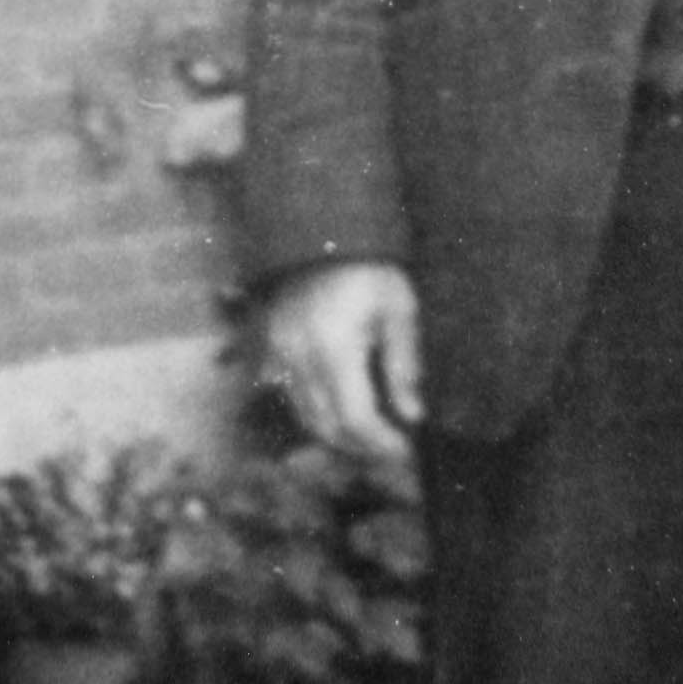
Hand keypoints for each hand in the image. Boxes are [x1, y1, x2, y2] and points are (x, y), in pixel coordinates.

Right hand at [259, 262, 422, 461]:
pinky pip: (294, 400)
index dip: (382, 442)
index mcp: (334, 345)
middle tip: (395, 448)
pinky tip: (346, 412)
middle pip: (328, 427)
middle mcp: (298, 356)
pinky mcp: (270, 352)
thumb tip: (412, 416)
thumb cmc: (369, 270)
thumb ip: (404, 363)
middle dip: (363, 446)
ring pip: (308, 419)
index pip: (355, 417)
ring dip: (342, 436)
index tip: (407, 449)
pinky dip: (320, 416)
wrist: (322, 234)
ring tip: (375, 435)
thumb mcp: (399, 308)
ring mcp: (278, 356)